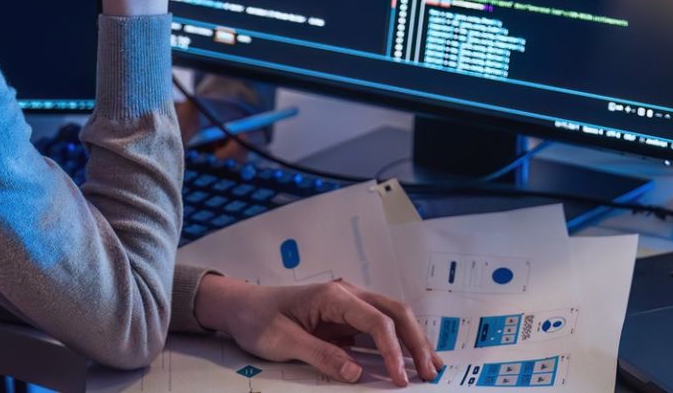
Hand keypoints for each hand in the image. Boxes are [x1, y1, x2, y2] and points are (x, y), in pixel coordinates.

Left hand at [193, 275, 441, 385]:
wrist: (241, 306)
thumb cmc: (258, 320)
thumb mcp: (284, 342)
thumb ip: (321, 356)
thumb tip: (356, 373)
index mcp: (334, 296)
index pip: (376, 322)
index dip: (393, 351)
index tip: (400, 379)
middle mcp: (348, 294)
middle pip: (395, 313)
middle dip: (416, 342)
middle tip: (430, 373)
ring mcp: (349, 304)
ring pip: (392, 317)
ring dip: (413, 340)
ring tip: (431, 366)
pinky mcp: (346, 317)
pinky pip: (379, 327)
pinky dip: (397, 342)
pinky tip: (408, 358)